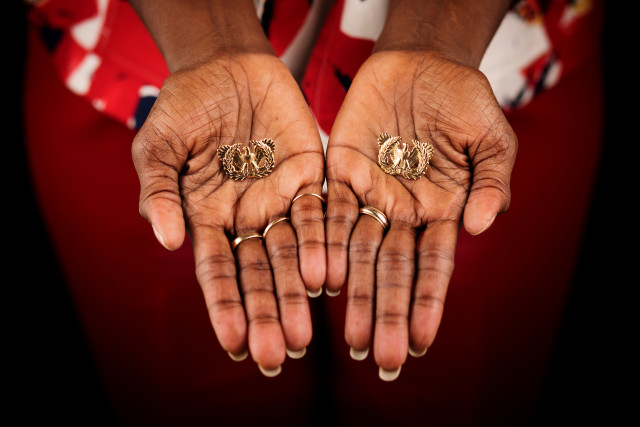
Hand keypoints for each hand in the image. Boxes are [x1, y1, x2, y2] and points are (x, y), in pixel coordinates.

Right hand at [132, 53, 325, 374]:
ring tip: (306, 334)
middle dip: (267, 313)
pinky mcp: (311, 176)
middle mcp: (247, 218)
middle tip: (279, 355)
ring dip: (298, 293)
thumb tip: (168, 242)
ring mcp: (280, 199)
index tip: (233, 346)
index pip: (218, 272)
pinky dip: (323, 244)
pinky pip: (320, 214)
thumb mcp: (158, 147)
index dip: (225, 308)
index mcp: (209, 218)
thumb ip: (159, 192)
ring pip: (293, 254)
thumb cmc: (185, 107)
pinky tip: (328, 278)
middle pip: (260, 273)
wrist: (226, 66)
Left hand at [325, 50, 516, 378]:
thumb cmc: (464, 101)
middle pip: (392, 270)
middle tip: (379, 357)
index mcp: (440, 212)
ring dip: (354, 294)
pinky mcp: (339, 172)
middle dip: (386, 312)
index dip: (426, 303)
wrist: (423, 63)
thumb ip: (491, 182)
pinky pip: (328, 211)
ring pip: (357, 251)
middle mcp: (402, 212)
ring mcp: (369, 194)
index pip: (432, 266)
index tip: (420, 342)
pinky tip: (322, 278)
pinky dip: (325, 243)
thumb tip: (480, 228)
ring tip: (349, 338)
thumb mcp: (493, 138)